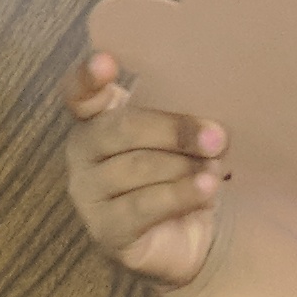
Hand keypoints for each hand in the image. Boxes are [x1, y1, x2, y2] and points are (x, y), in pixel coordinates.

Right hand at [63, 52, 227, 288]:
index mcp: (96, 117)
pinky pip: (143, 205)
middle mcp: (82, 152)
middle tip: (217, 137)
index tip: (106, 61)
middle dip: (174, 130)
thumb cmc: (181, 168)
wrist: (189, 234)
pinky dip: (181, 194)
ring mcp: (88, 194)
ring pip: (136, 167)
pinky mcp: (105, 230)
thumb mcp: (179, 134)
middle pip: (121, 128)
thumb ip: (179, 111)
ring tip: (217, 169)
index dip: (88, 76)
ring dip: (184, 166)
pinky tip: (206, 188)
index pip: (79, 92)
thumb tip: (208, 113)